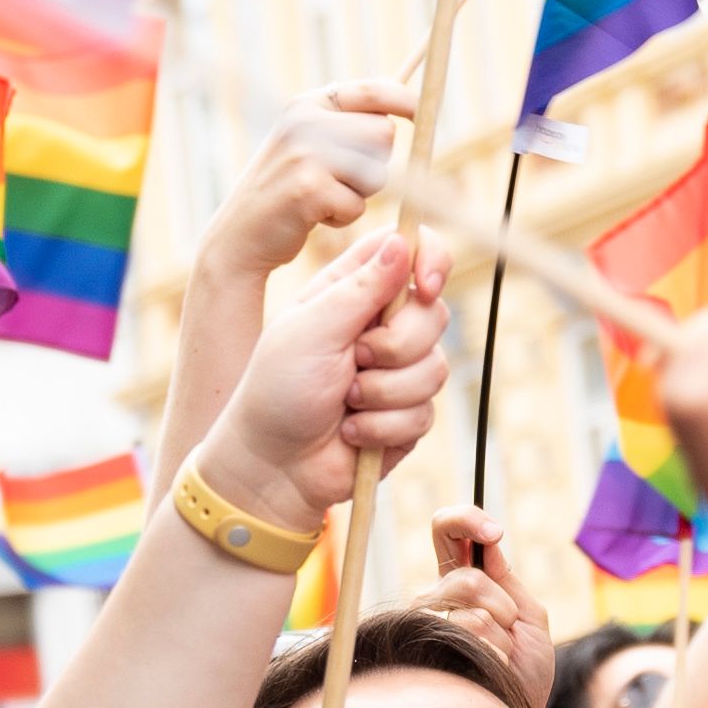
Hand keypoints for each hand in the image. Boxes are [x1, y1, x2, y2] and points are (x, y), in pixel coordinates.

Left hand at [196, 231, 444, 522]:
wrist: (273, 465)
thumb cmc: (279, 389)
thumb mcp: (312, 329)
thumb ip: (361, 287)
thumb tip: (403, 241)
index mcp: (353, 292)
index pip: (411, 252)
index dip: (431, 262)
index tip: (426, 286)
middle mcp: (380, 327)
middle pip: (434, 314)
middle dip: (397, 345)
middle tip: (354, 360)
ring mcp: (397, 372)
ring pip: (435, 368)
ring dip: (384, 393)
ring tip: (345, 402)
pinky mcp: (406, 415)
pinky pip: (424, 412)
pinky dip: (383, 426)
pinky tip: (352, 433)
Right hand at [203, 81, 410, 281]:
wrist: (239, 233)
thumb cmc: (287, 190)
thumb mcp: (309, 143)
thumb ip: (347, 123)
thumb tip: (407, 102)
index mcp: (307, 104)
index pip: (374, 90)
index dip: (405, 102)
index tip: (420, 114)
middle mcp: (305, 122)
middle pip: (383, 134)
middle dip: (375, 163)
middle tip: (343, 180)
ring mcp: (305, 153)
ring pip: (375, 172)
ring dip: (359, 194)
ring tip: (324, 198)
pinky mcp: (308, 188)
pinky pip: (357, 205)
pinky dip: (343, 217)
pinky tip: (314, 217)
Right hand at [416, 508, 553, 700]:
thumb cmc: (526, 671)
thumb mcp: (529, 617)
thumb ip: (508, 580)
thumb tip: (489, 542)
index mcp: (462, 581)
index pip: (446, 531)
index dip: (465, 519)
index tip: (494, 532)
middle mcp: (435, 597)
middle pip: (464, 573)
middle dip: (501, 600)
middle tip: (510, 629)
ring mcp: (425, 621)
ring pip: (466, 593)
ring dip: (500, 628)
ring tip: (501, 655)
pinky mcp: (424, 642)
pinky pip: (467, 624)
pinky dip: (494, 647)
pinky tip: (491, 668)